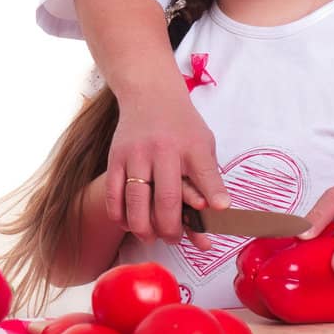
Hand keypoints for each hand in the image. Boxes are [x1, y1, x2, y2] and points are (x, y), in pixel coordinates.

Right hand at [104, 83, 230, 243]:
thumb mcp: (204, 143)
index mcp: (190, 145)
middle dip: (171, 230)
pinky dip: (120, 215)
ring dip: (144, 228)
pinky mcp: (115, 157)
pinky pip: (113, 193)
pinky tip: (128, 224)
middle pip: (166, 200)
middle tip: (174, 240)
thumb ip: (209, 177)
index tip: (210, 234)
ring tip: (151, 237)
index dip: (209, 205)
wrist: (150, 93)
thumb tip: (220, 209)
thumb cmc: (181, 124)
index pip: (204, 177)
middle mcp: (162, 150)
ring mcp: (136, 154)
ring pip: (136, 201)